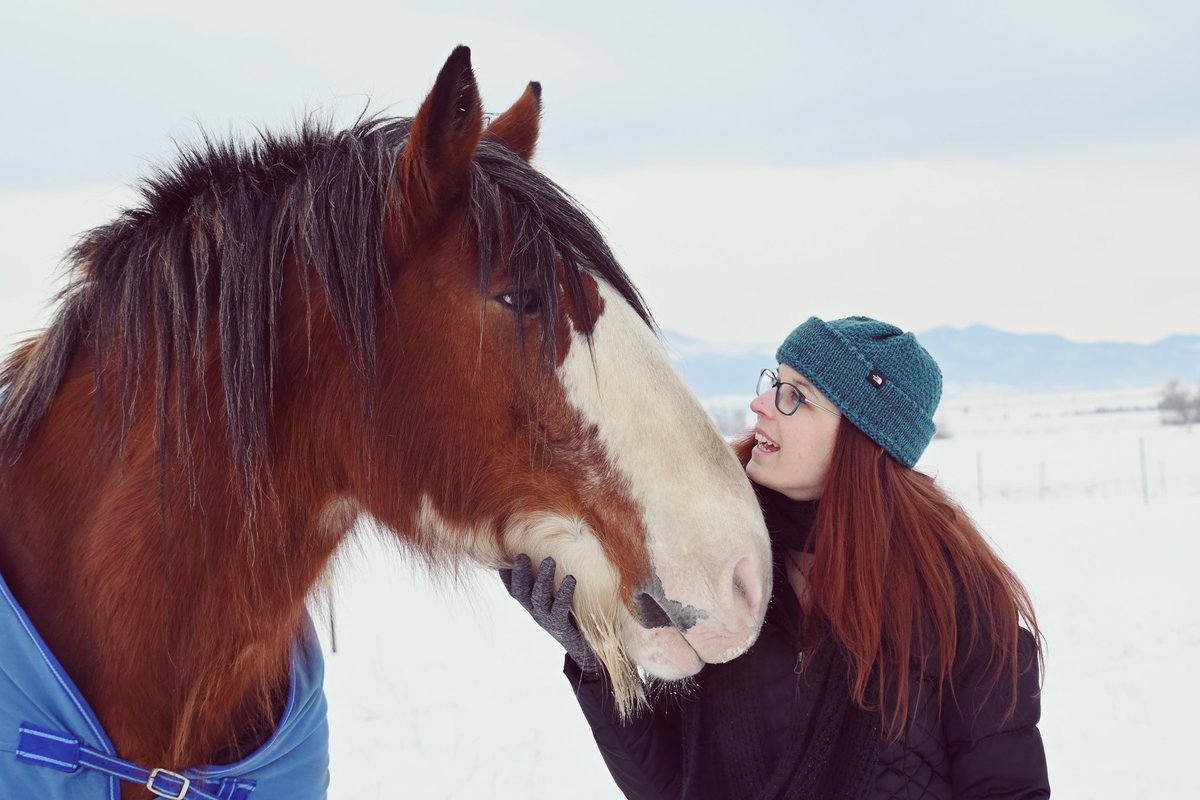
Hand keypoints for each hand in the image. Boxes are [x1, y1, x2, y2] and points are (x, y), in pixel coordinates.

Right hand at [500, 554, 598, 675]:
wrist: (587, 649)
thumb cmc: (574, 618)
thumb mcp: (559, 598)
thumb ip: (551, 582)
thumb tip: (547, 556)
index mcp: (533, 605)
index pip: (515, 590)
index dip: (508, 577)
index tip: (503, 562)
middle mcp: (536, 612)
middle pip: (521, 593)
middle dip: (520, 574)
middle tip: (522, 555)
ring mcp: (547, 620)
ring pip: (538, 599)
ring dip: (542, 579)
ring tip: (549, 560)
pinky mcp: (563, 626)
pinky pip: (560, 609)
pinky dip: (564, 593)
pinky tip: (571, 579)